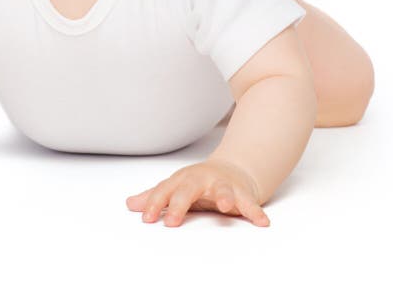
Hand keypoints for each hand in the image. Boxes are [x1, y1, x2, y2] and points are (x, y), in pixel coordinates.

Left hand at [125, 158, 269, 226]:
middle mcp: (202, 180)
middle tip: (173, 222)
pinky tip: (262, 222)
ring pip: (224, 190)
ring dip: (225, 197)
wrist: (231, 169)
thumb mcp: (176, 188)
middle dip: (180, 204)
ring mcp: (223, 185)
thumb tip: (130, 204)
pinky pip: (250, 203)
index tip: (147, 219)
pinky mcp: (242, 193)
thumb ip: (155, 197)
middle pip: (189, 190)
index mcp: (183, 180)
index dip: (155, 204)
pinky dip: (256, 211)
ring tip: (225, 207)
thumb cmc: (198, 183)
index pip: (165, 191)